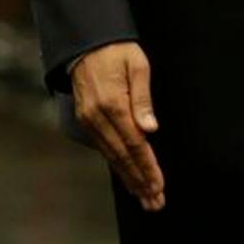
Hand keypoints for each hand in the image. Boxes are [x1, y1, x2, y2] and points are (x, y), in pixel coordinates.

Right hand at [70, 42, 164, 210]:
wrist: (85, 40)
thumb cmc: (117, 50)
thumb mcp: (137, 65)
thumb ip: (143, 98)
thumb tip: (150, 129)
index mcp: (113, 103)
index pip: (135, 144)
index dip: (148, 167)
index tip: (159, 186)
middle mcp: (97, 116)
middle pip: (122, 156)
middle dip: (140, 181)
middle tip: (154, 202)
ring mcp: (88, 120)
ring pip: (111, 156)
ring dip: (129, 178)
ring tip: (144, 197)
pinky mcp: (85, 119)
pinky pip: (103, 148)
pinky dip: (116, 165)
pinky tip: (127, 177)